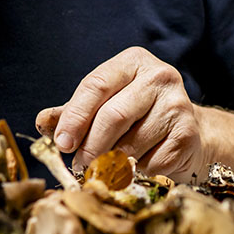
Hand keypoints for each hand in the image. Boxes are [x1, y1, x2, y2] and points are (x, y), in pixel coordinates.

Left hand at [35, 46, 207, 181]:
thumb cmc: (138, 117)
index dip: (75, 117)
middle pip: (113, 116)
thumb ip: (72, 112)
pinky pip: (151, 162)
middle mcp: (159, 77)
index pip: (95, 85)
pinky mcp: (188, 135)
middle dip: (90, 146)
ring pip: (131, 144)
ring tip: (107, 168)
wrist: (191, 134)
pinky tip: (139, 167)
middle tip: (80, 165)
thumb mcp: (104, 105)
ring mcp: (178, 105)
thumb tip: (43, 122)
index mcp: (133, 62)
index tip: (62, 143)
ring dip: (112, 163)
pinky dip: (138, 172)